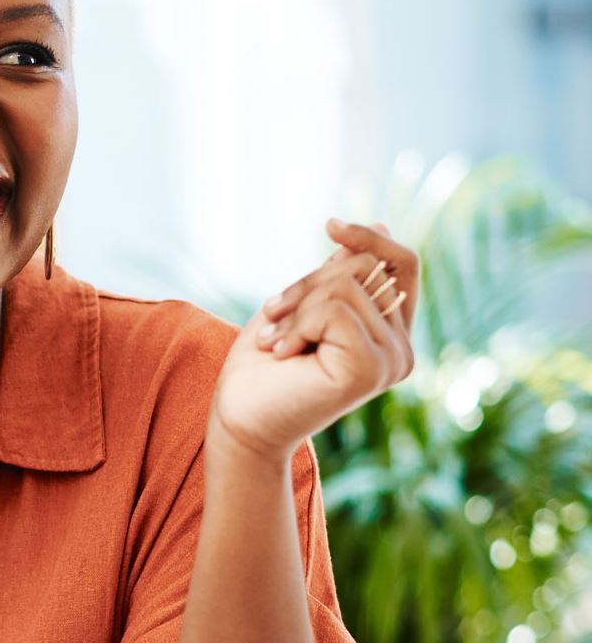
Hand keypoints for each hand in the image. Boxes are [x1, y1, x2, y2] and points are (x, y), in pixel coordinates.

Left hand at [209, 220, 418, 461]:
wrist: (240, 417)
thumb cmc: (265, 365)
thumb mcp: (304, 304)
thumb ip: (342, 274)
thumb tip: (380, 225)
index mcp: (390, 331)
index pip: (402, 264)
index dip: (369, 238)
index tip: (329, 226)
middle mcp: (400, 348)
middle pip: (365, 267)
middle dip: (307, 282)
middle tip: (272, 314)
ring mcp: (392, 360)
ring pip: (345, 286)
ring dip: (296, 308)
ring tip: (276, 341)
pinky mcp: (372, 369)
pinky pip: (335, 310)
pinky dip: (298, 324)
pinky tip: (284, 353)